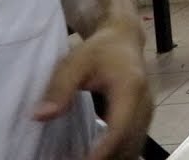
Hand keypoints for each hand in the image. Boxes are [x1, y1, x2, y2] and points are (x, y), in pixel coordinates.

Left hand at [35, 22, 151, 159]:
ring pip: (134, 146)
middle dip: (106, 158)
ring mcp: (147, 112)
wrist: (123, 39)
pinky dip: (117, 153)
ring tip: (81, 159)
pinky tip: (95, 157)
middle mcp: (145, 103)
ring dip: (112, 157)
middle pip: (129, 142)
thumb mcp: (74, 63)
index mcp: (129, 88)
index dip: (103, 150)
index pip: (119, 127)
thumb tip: (41, 116)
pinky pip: (134, 143)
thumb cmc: (99, 50)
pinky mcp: (144, 118)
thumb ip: (59, 88)